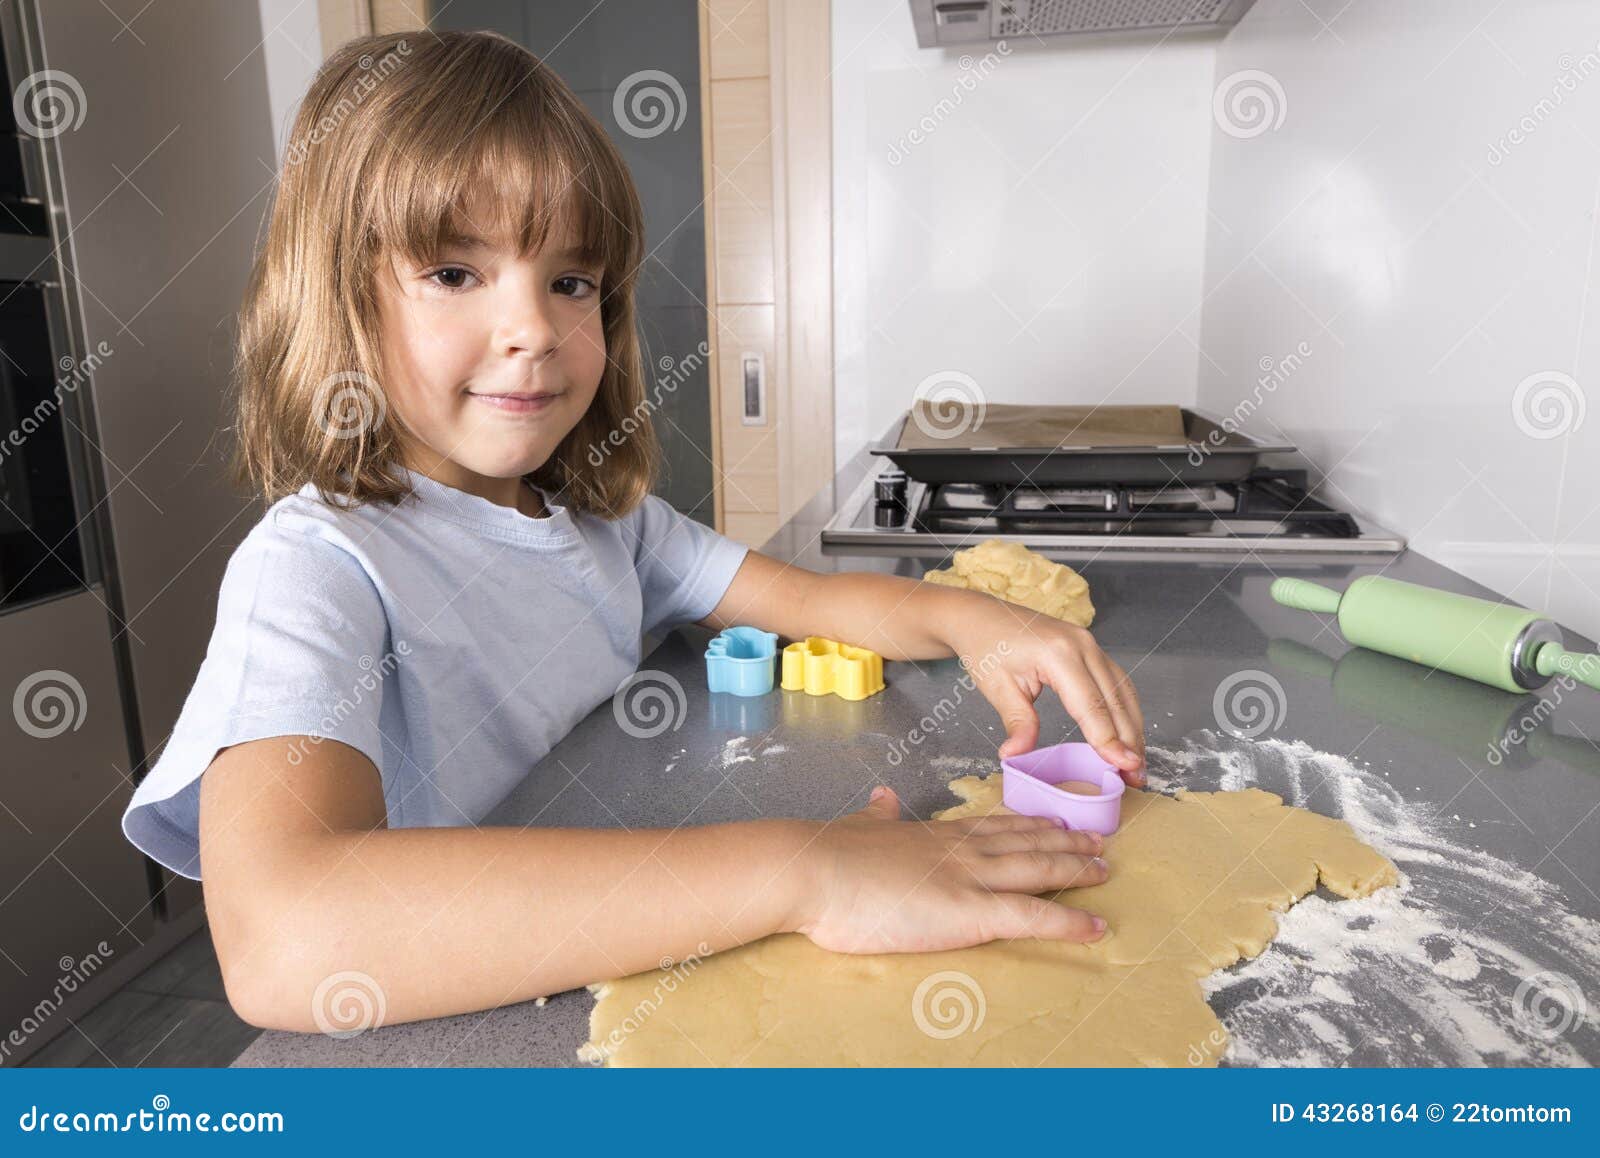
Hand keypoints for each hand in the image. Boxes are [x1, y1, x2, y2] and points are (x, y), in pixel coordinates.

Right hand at [793, 786, 1108, 954]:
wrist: (817, 870)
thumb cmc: (830, 855)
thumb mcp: (860, 826)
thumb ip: (878, 815)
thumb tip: (882, 797)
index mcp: (936, 834)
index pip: (994, 825)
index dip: (1029, 823)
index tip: (1053, 820)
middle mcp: (963, 849)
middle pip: (1027, 842)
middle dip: (1066, 841)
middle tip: (1097, 839)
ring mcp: (971, 878)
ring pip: (1039, 869)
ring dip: (1076, 869)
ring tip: (1104, 868)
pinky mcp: (971, 912)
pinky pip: (1033, 916)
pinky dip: (1068, 921)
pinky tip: (1095, 926)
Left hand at [946, 596, 1145, 783]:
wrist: (983, 617)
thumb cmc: (987, 648)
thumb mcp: (997, 687)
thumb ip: (1016, 722)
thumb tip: (1016, 756)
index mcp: (1059, 654)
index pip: (1091, 706)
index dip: (1109, 740)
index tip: (1124, 767)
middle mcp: (1083, 645)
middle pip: (1115, 701)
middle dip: (1129, 742)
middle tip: (1136, 778)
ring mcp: (1090, 644)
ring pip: (1123, 692)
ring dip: (1133, 729)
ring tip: (1136, 765)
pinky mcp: (1091, 649)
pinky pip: (1117, 682)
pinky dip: (1126, 711)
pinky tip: (1128, 734)